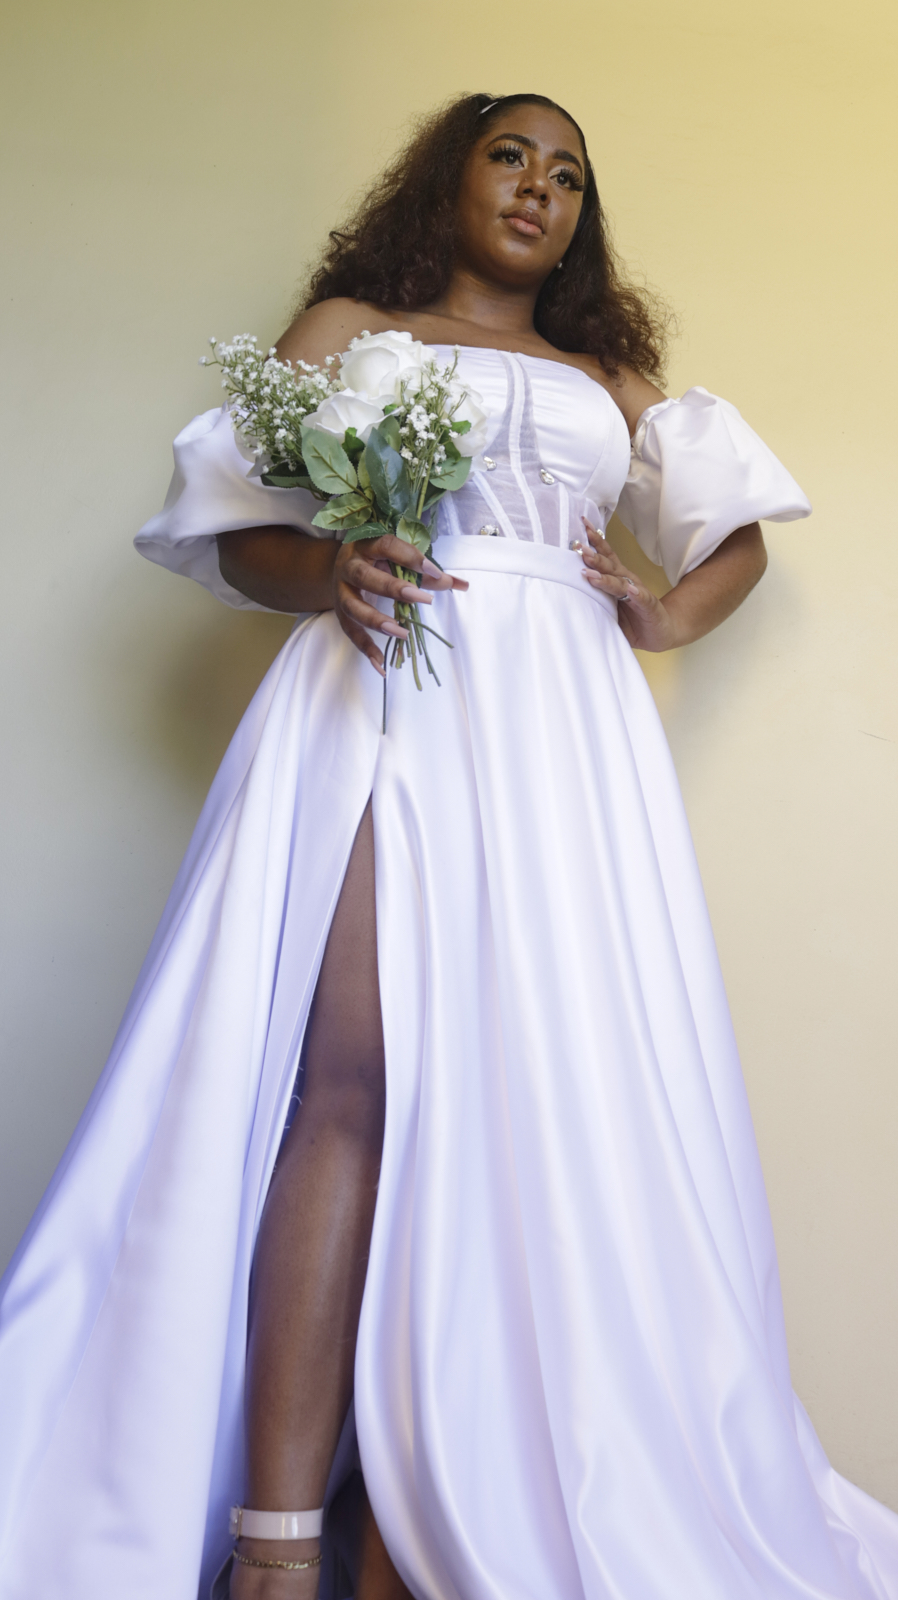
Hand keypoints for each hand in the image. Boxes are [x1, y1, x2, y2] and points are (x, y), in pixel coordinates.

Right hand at [332, 534, 468, 675]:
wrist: (339, 566)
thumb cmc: (377, 561)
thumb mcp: (398, 560)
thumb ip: (428, 573)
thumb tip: (463, 585)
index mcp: (367, 546)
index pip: (388, 547)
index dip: (411, 558)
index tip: (435, 572)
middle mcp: (349, 566)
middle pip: (367, 577)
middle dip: (394, 589)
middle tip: (423, 599)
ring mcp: (341, 591)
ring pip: (355, 607)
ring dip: (378, 621)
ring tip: (402, 633)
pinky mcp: (340, 613)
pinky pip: (352, 633)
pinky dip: (366, 649)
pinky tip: (382, 665)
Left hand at [579, 520, 679, 651]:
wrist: (660, 632)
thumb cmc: (632, 619)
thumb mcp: (609, 607)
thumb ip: (593, 597)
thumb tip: (567, 591)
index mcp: (617, 578)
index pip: (604, 556)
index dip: (594, 542)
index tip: (582, 526)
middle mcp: (627, 581)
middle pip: (609, 565)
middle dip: (594, 557)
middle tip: (580, 550)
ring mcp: (638, 593)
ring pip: (620, 581)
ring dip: (607, 576)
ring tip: (593, 574)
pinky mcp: (649, 607)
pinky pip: (642, 599)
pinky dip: (637, 594)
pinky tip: (631, 591)